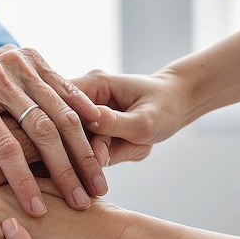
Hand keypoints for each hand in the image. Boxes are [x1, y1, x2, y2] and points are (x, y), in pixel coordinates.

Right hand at [0, 42, 106, 216]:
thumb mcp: (3, 93)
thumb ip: (35, 101)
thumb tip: (82, 120)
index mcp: (30, 61)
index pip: (71, 100)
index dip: (90, 135)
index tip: (104, 166)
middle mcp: (17, 65)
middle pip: (63, 118)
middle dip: (84, 158)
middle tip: (99, 190)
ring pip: (40, 133)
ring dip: (62, 172)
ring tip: (77, 202)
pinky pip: (6, 149)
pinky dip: (23, 180)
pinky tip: (35, 204)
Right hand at [72, 69, 187, 165]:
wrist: (178, 103)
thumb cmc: (165, 107)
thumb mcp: (144, 121)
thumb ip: (113, 126)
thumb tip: (84, 131)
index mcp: (94, 83)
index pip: (61, 102)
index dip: (61, 126)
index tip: (79, 150)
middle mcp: (85, 95)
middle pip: (65, 126)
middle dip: (86, 147)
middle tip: (113, 155)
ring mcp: (86, 112)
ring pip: (76, 141)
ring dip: (100, 152)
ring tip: (130, 147)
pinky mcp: (91, 126)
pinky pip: (88, 145)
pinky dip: (106, 153)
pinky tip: (126, 148)